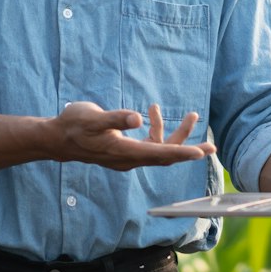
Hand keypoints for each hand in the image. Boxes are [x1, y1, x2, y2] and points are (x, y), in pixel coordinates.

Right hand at [53, 101, 214, 170]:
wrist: (58, 138)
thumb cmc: (74, 125)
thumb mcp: (92, 117)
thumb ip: (116, 118)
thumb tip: (137, 118)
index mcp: (123, 152)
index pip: (159, 154)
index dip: (182, 153)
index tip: (201, 153)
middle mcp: (128, 159)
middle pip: (166, 157)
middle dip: (189, 150)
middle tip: (212, 146)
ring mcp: (127, 157)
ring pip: (159, 150)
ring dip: (176, 135)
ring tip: (192, 115)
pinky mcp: (124, 151)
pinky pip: (149, 145)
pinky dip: (157, 130)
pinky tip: (153, 112)